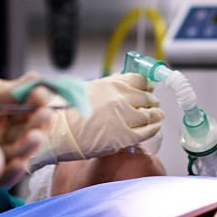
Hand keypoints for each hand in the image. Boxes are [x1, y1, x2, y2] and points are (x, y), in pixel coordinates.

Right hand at [30, 74, 163, 168]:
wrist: (58, 133)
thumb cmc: (68, 112)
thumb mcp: (88, 88)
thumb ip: (108, 85)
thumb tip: (123, 82)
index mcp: (112, 84)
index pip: (140, 80)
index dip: (147, 84)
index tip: (150, 87)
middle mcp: (121, 98)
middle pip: (147, 97)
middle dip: (152, 101)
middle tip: (154, 104)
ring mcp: (124, 117)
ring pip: (150, 114)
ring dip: (156, 114)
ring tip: (157, 116)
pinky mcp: (125, 136)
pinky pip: (146, 131)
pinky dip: (153, 128)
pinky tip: (154, 127)